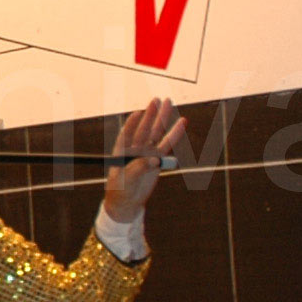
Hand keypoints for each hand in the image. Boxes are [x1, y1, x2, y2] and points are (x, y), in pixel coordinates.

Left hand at [102, 98, 186, 218]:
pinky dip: (174, 134)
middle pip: (144, 128)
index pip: (128, 132)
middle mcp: (134, 148)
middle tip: (158, 99)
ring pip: (157, 133)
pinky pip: (167, 145)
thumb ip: (138, 168)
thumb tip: (154, 160)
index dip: (133, 122)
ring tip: (169, 103)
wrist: (127, 202)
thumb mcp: (126, 180)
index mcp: (121, 150)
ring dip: (163, 119)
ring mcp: (147, 152)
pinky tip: (181, 123)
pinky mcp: (157, 160)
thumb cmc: (120, 190)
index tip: (139, 113)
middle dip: (151, 114)